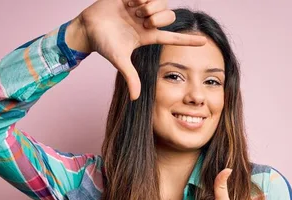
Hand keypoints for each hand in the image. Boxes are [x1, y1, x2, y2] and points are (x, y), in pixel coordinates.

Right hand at [75, 0, 206, 99]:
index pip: (172, 38)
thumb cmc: (103, 44)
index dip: (188, 41)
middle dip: (159, 17)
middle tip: (144, 20)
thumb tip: (136, 99)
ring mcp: (141, 8)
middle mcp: (148, 22)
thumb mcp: (119, 60)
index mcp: (147, 36)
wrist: (87, 27)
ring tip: (134, 10)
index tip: (204, 42)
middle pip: (170, 17)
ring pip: (161, 2)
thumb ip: (130, 77)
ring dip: (150, 6)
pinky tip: (129, 1)